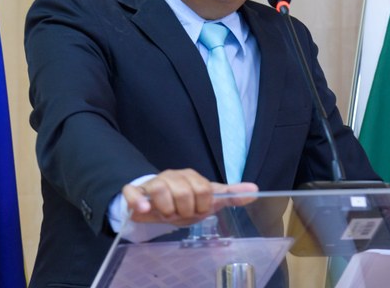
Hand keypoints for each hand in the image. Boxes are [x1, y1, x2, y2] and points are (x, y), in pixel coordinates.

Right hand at [122, 169, 257, 226]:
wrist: (155, 205)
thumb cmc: (183, 203)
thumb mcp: (207, 200)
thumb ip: (229, 195)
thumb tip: (255, 190)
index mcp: (191, 177)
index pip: (203, 190)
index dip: (202, 206)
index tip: (199, 210)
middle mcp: (172, 176)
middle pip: (183, 192)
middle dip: (184, 211)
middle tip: (181, 214)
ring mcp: (153, 182)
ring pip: (160, 190)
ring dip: (166, 209)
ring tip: (166, 213)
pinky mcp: (136, 191)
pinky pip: (133, 193)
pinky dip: (139, 202)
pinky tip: (144, 211)